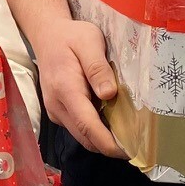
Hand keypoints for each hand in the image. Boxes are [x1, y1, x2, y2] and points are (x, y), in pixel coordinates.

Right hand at [35, 16, 127, 158]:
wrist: (47, 35)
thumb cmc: (71, 36)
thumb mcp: (89, 41)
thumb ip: (98, 68)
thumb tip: (109, 94)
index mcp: (65, 89)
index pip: (87, 125)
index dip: (109, 143)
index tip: (130, 150)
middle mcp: (57, 106)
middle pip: (85, 138)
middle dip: (110, 146)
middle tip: (137, 144)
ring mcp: (56, 111)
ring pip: (82, 137)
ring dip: (103, 140)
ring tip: (128, 134)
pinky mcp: (58, 112)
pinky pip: (78, 129)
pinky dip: (96, 131)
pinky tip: (112, 121)